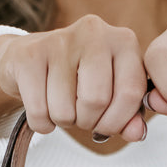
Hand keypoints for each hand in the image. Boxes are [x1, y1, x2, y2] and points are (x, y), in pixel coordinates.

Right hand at [0, 15, 148, 142]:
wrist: (30, 61)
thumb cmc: (78, 82)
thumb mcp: (111, 95)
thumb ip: (129, 116)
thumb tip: (136, 134)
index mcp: (123, 41)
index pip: (131, 93)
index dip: (117, 122)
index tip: (104, 124)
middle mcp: (94, 32)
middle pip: (96, 101)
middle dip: (87, 121)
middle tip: (80, 114)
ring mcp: (60, 39)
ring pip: (65, 111)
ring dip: (63, 122)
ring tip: (60, 106)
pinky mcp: (30, 55)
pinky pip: (39, 111)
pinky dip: (41, 123)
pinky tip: (42, 107)